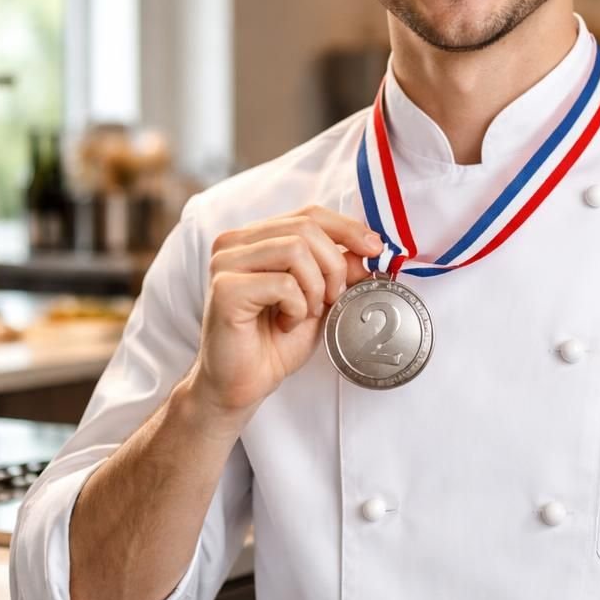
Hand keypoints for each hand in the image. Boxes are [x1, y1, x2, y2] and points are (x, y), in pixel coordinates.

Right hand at [188, 206, 383, 416]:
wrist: (240, 385)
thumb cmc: (274, 343)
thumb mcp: (319, 299)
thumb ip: (339, 269)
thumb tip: (369, 248)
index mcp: (255, 237)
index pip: (309, 214)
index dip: (347, 228)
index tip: (374, 249)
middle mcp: (234, 243)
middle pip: (305, 228)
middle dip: (334, 265)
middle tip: (333, 298)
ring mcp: (225, 263)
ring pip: (296, 249)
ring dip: (315, 287)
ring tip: (306, 313)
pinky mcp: (225, 289)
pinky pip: (283, 284)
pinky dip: (296, 307)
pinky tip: (285, 324)